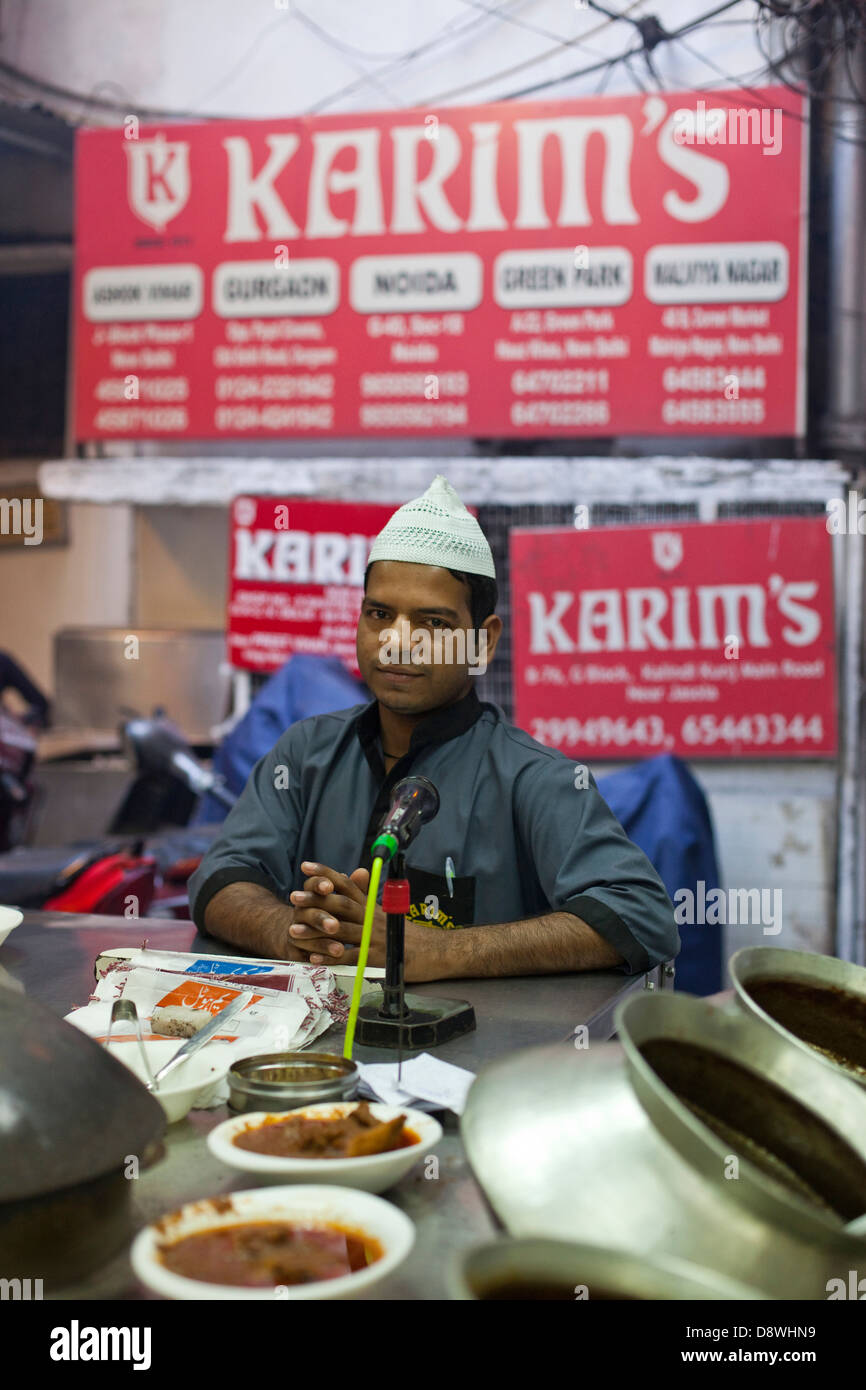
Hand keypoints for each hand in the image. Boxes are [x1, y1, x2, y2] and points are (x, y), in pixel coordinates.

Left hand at [288, 860, 444, 980]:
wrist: (437, 951)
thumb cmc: (410, 934)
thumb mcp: (388, 911)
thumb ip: (368, 895)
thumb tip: (355, 875)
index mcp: (372, 905)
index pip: (347, 884)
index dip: (326, 874)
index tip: (306, 867)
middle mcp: (372, 917)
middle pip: (341, 904)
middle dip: (315, 900)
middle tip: (294, 897)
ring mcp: (375, 937)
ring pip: (341, 931)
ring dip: (316, 930)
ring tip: (294, 930)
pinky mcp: (377, 958)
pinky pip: (350, 957)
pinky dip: (331, 958)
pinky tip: (314, 958)